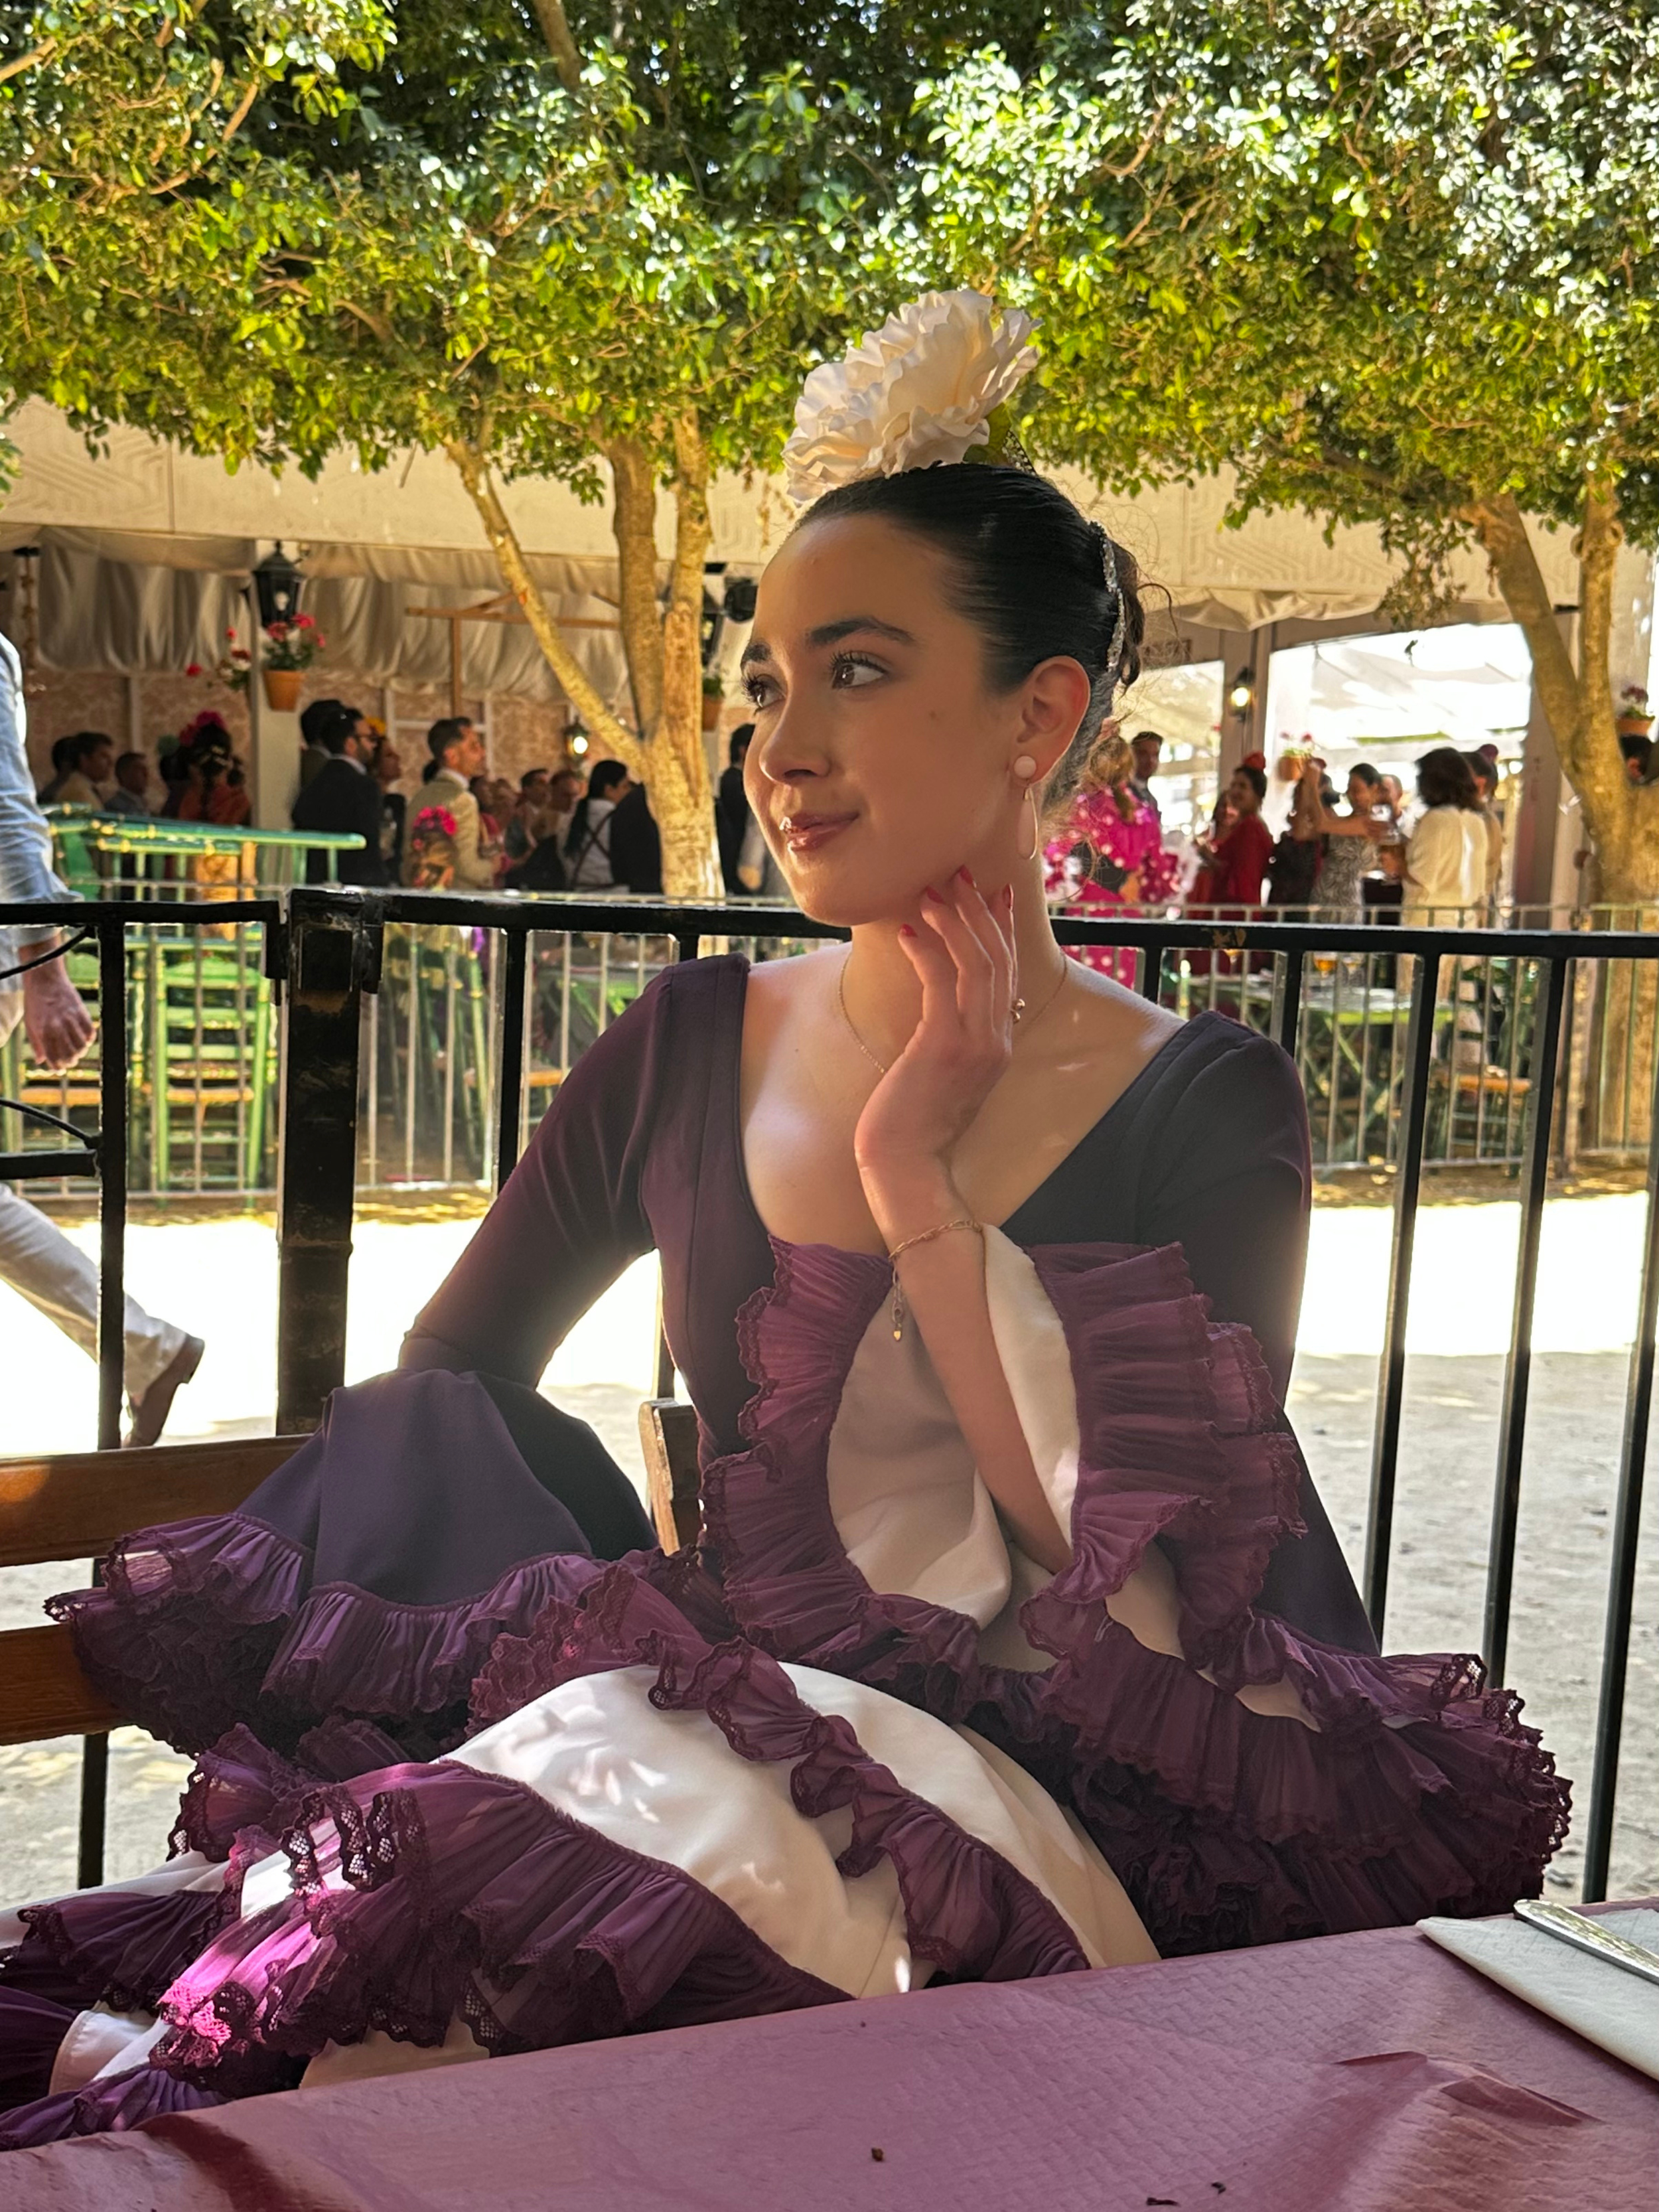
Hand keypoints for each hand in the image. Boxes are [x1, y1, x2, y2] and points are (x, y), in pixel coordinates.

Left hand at [22, 947, 93, 1070]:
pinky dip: (89, 1039)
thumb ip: (36, 1043)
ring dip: (81, 1051)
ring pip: (82, 1046)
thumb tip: (41, 1061)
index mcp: (43, 1031)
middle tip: (70, 1060)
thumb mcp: (30, 1023)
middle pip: (70, 1054)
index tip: (60, 1068)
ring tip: (78, 1050)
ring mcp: (70, 1019)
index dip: (58, 1066)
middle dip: (71, 1061)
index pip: (54, 1057)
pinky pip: (90, 1032)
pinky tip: (84, 1038)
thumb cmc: (35, 1002)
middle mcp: (57, 1026)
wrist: (44, 979)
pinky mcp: (81, 1012)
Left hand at [852, 869, 1017, 1242]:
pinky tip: (911, 928)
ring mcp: (975, 1044)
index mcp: (1000, 1045)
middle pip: (997, 959)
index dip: (1002, 928)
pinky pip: (942, 982)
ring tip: (934, 887)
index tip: (994, 891)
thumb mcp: (942, 1073)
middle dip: (979, 910)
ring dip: (955, 920)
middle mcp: (996, 1041)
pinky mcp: (944, 1046)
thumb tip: (942, 1000)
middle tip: (960, 872)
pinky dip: (928, 950)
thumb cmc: (912, 1122)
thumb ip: (954, 1037)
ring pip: (977, 964)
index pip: (1008, 973)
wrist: (904, 1166)